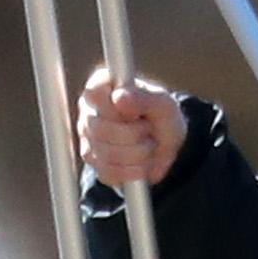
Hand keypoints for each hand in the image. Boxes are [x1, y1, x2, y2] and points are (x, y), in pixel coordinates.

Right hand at [76, 68, 186, 190]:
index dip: (115, 108)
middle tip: (148, 128)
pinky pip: (109, 172)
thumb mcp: (162, 103)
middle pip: (100, 129)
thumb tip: (119, 98)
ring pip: (105, 153)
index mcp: (101, 87)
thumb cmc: (163, 117)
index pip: (93, 95)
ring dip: (138, 153)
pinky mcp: (95, 164)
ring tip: (148, 144)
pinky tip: (143, 162)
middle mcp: (89, 111)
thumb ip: (143, 98)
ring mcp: (88, 139)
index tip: (135, 111)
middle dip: (134, 134)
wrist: (169, 148)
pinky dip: (133, 170)